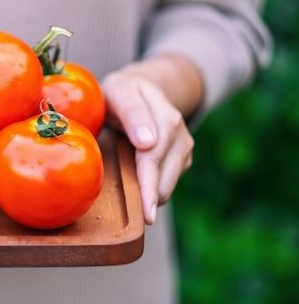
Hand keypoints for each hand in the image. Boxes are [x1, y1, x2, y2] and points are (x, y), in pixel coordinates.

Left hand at [101, 54, 201, 224]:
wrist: (142, 87)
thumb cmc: (123, 91)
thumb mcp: (119, 92)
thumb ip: (132, 113)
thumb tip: (148, 143)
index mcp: (165, 118)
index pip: (153, 160)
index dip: (148, 188)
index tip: (147, 213)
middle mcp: (179, 134)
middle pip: (164, 178)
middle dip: (149, 198)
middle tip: (133, 216)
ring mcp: (183, 147)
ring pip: (168, 185)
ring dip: (150, 195)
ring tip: (131, 196)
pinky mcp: (181, 159)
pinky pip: (166, 183)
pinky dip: (152, 189)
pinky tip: (138, 185)